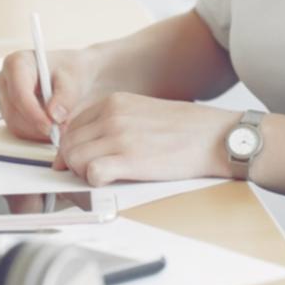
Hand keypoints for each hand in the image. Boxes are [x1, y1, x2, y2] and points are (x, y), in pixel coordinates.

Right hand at [0, 47, 105, 141]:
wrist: (71, 77)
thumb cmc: (71, 71)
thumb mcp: (74, 80)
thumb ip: (65, 97)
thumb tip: (53, 115)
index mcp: (16, 63)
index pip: (18, 93)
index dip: (33, 113)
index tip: (50, 126)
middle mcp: (5, 80)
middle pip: (14, 112)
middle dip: (38, 124)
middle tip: (62, 127)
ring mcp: (4, 97)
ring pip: (15, 124)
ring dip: (39, 131)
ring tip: (61, 124)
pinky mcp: (9, 112)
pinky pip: (19, 130)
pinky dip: (37, 133)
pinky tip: (53, 125)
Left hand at [53, 93, 238, 185]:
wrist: (216, 136)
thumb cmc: (185, 129)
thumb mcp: (143, 113)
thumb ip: (114, 124)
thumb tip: (88, 146)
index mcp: (113, 102)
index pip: (71, 127)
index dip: (74, 147)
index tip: (83, 160)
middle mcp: (112, 116)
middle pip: (68, 144)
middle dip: (74, 163)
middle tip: (92, 173)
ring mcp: (119, 137)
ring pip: (74, 159)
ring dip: (83, 173)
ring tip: (105, 177)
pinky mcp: (130, 159)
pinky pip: (91, 173)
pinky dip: (95, 182)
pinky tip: (112, 181)